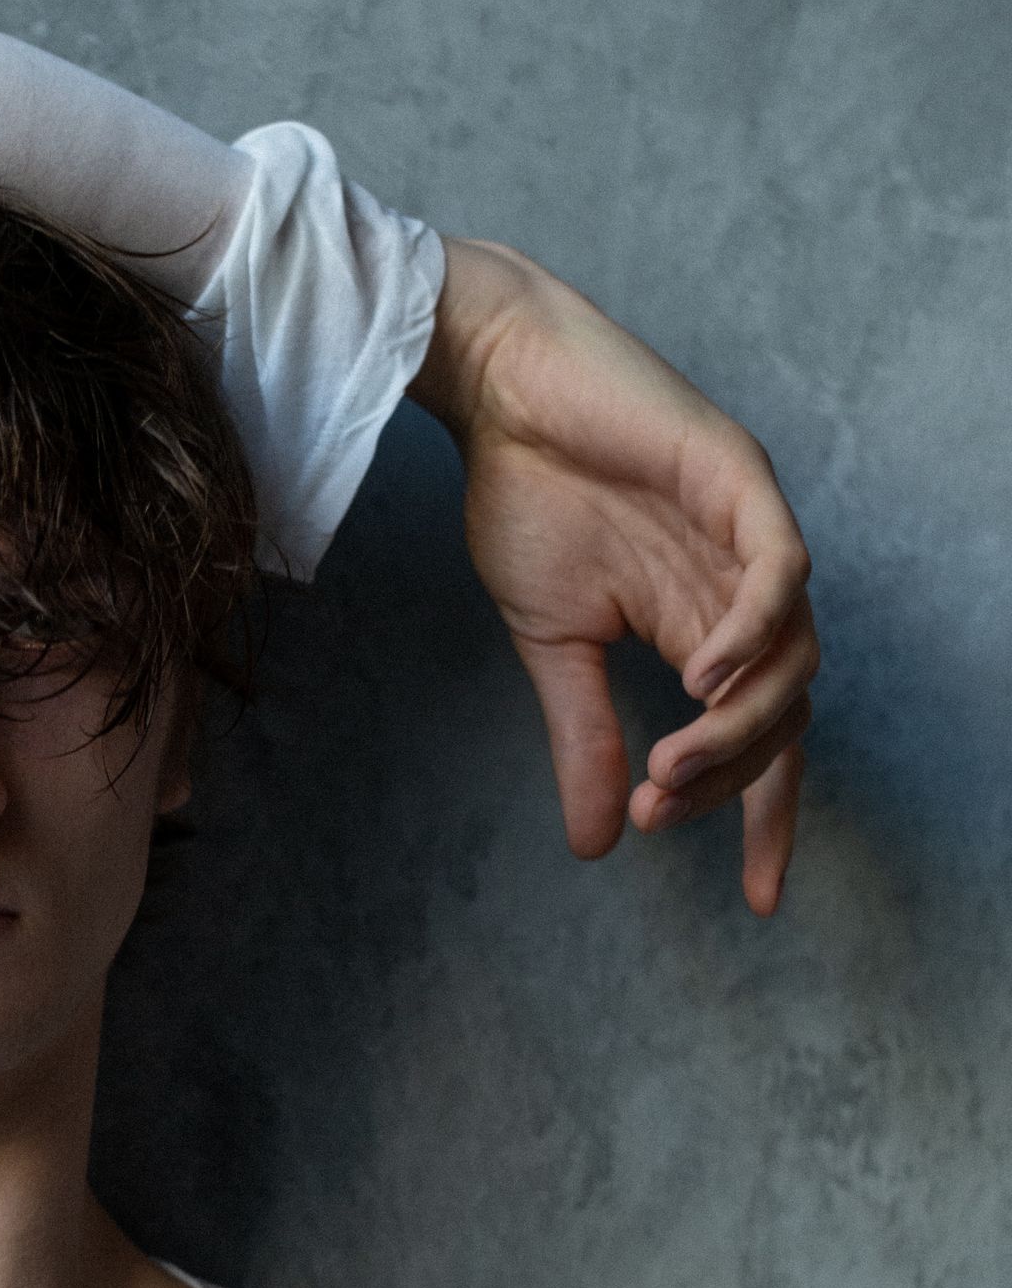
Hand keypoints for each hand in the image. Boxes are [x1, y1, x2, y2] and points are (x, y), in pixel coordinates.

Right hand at [407, 237, 815, 915]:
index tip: (755, 900)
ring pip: (793, 652)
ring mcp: (746, 533)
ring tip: (671, 764)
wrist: (495, 386)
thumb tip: (596, 845)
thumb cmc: (524, 493)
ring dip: (740, 722)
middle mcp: (739, 587)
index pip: (762, 739)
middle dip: (736, 779)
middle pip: (787, 709)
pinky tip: (704, 678)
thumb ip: (583, 737)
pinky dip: (754, 629)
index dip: (765, 819)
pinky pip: (779, 570)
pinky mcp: (737, 479)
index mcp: (701, 625)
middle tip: (661, 807)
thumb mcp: (552, 646)